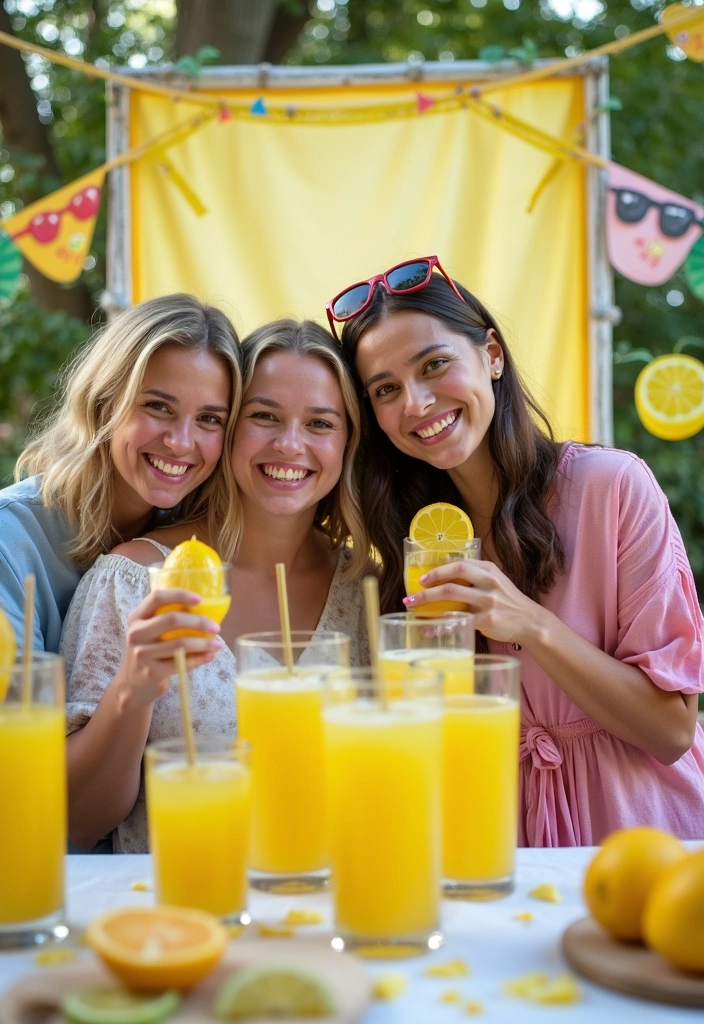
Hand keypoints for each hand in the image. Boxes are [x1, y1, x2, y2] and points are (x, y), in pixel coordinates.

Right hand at [113, 589, 223, 712]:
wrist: (133, 683)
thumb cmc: (149, 650)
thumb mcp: (149, 630)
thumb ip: (167, 618)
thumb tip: (206, 610)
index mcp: (137, 616)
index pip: (157, 598)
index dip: (179, 595)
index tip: (199, 599)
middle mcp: (136, 633)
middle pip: (172, 619)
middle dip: (199, 622)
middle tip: (216, 627)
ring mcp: (142, 653)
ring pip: (180, 643)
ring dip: (204, 643)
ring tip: (218, 645)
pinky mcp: (152, 672)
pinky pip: (182, 663)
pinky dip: (200, 659)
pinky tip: (210, 656)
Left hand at [403, 559, 542, 645]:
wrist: (530, 621)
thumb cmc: (508, 601)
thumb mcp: (496, 581)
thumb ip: (475, 577)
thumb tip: (444, 579)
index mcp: (488, 570)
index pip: (459, 565)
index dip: (438, 571)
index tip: (422, 579)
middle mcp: (488, 583)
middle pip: (452, 581)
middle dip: (428, 588)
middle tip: (411, 595)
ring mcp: (488, 602)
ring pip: (452, 599)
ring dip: (428, 603)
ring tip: (413, 608)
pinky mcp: (488, 620)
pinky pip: (459, 621)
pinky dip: (441, 626)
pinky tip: (430, 630)